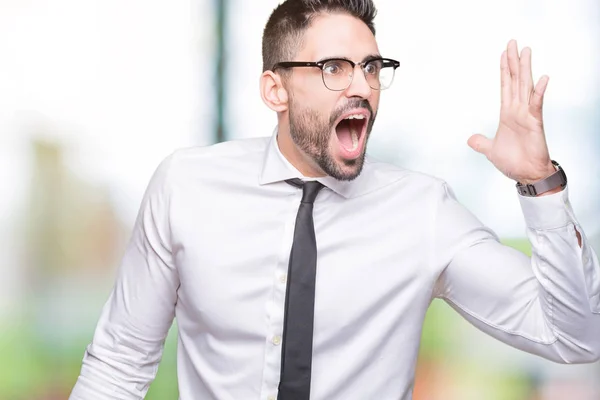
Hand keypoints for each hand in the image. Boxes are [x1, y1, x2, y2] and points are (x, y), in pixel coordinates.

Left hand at [467, 39, 555, 183]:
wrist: (526, 175)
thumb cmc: (513, 162)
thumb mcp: (490, 151)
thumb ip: (481, 143)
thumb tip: (470, 139)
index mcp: (507, 114)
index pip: (505, 87)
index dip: (504, 70)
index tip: (503, 54)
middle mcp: (518, 111)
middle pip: (515, 81)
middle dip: (513, 62)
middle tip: (513, 42)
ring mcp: (527, 115)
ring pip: (525, 87)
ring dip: (526, 69)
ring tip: (526, 51)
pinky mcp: (535, 123)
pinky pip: (536, 105)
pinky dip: (538, 92)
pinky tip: (542, 78)